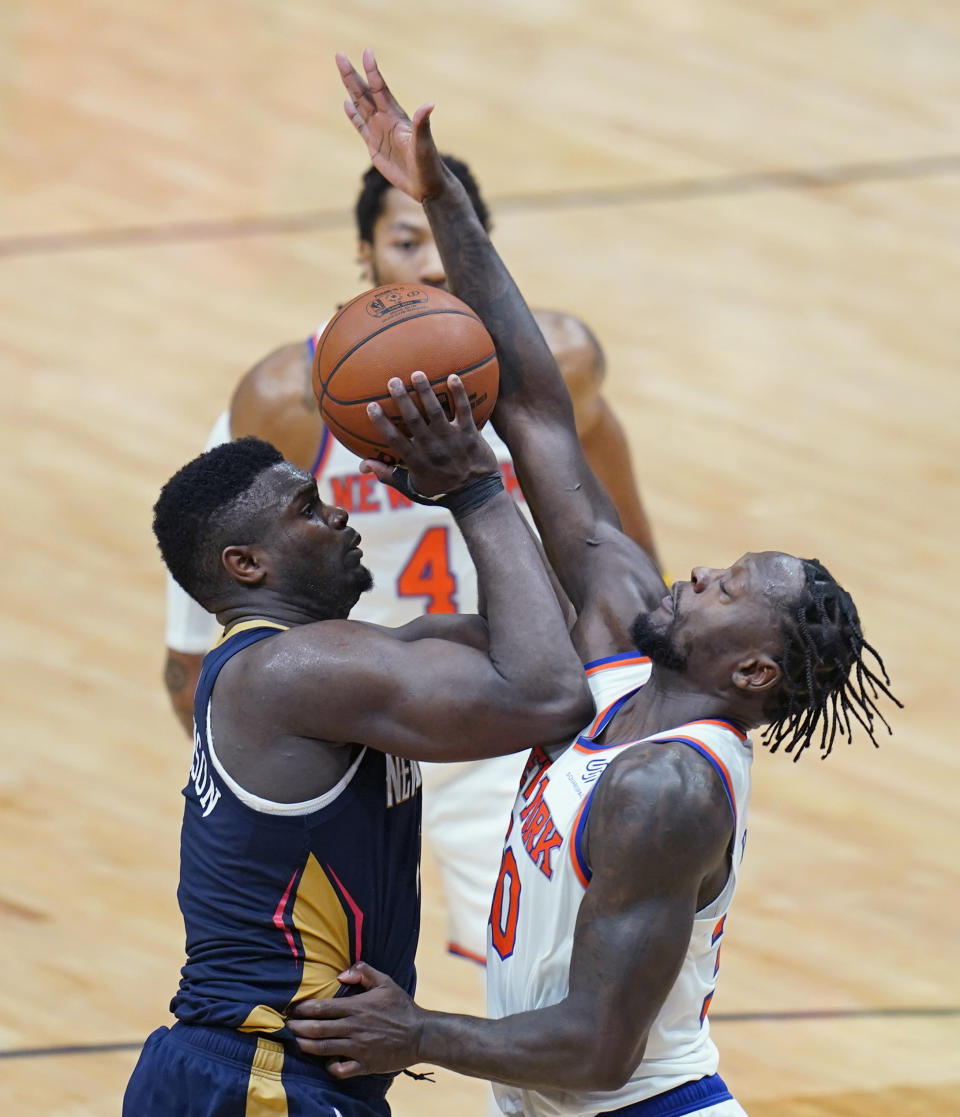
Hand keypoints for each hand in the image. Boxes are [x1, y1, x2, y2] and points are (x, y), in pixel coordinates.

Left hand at [287, 962, 423, 1077]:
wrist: (420, 1035)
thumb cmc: (401, 1007)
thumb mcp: (385, 981)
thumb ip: (363, 971)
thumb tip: (341, 973)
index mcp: (358, 1007)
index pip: (324, 1007)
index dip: (305, 1009)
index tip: (293, 1009)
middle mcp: (355, 1027)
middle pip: (319, 1029)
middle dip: (299, 1028)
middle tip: (287, 1026)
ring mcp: (359, 1048)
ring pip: (325, 1048)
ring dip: (307, 1046)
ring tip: (296, 1043)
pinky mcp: (365, 1064)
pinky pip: (341, 1069)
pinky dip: (330, 1067)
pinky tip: (325, 1063)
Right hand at [336, 48, 446, 203]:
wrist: (426, 185)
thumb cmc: (428, 164)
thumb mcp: (424, 145)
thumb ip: (422, 124)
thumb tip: (429, 105)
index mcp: (396, 117)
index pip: (380, 90)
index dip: (373, 72)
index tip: (367, 52)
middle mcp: (386, 120)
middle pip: (365, 93)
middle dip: (352, 74)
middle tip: (339, 54)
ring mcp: (379, 132)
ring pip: (361, 105)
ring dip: (351, 88)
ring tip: (342, 70)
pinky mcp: (375, 146)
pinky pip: (361, 126)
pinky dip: (353, 115)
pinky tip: (346, 103)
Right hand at [360, 371, 498, 497]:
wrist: (476, 495)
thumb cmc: (441, 491)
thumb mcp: (412, 488)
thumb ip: (388, 475)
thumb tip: (362, 465)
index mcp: (416, 460)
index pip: (394, 439)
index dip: (382, 423)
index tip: (371, 406)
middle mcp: (432, 448)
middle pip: (413, 420)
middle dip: (402, 399)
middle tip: (393, 380)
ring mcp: (452, 439)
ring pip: (436, 411)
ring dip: (426, 391)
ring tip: (417, 374)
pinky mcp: (470, 433)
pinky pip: (464, 410)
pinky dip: (459, 393)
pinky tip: (453, 375)